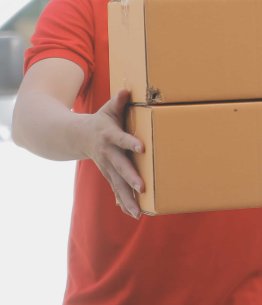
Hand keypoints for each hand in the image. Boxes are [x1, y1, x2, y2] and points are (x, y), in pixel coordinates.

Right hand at [78, 89, 144, 219]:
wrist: (76, 137)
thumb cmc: (100, 120)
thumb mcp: (108, 109)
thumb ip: (119, 101)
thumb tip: (127, 90)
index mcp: (109, 135)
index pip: (121, 139)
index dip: (131, 142)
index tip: (142, 147)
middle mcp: (107, 154)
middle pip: (120, 166)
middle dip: (131, 177)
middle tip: (143, 187)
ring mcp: (107, 167)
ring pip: (118, 184)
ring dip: (128, 198)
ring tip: (139, 212)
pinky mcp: (108, 175)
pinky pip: (117, 190)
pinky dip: (125, 202)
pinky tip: (135, 214)